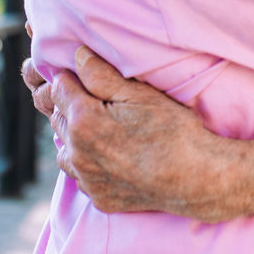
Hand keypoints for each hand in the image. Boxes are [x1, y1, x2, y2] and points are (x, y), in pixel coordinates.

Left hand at [34, 47, 244, 222]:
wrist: (196, 177)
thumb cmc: (172, 129)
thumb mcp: (139, 93)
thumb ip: (101, 74)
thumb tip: (78, 57)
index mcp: (83, 120)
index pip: (59, 88)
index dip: (73, 77)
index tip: (89, 76)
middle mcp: (77, 152)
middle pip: (58, 118)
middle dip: (72, 105)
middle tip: (100, 99)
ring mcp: (87, 179)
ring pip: (65, 149)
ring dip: (75, 136)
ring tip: (103, 128)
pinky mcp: (99, 197)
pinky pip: (81, 175)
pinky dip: (88, 163)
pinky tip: (110, 155)